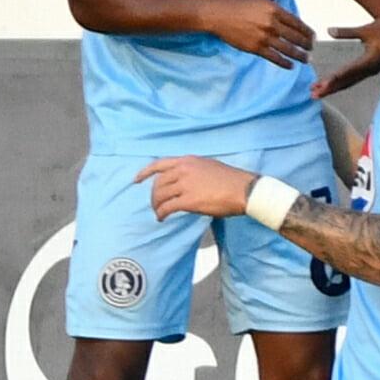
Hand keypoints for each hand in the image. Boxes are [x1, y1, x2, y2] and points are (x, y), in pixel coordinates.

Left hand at [136, 156, 255, 220]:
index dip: (145, 172)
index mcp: (188, 161)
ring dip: (156, 206)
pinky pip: (167, 207)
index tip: (136, 180)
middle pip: (158, 183)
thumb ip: (193, 170)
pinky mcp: (188, 200)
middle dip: (153, 195)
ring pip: (160, 196)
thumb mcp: (209, 166)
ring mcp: (185, 184)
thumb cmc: (231, 180)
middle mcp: (183, 170)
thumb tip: (184, 181)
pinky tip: (162, 218)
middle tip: (155, 205)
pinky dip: (162, 213)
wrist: (243, 190)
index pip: (160, 164)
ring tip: (158, 213)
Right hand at [200, 0, 313, 68]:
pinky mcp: (256, 48)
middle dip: (306, 44)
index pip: (297, 23)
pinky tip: (291, 66)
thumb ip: (276, 11)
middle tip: (312, 48)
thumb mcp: (261, 1)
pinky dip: (284, 63)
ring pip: (288, 49)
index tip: (313, 37)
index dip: (307, 31)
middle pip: (295, 37)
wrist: (219, 15)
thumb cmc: (238, 5)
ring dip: (300, 55)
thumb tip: (289, 21)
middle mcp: (272, 23)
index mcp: (274, 10)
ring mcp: (264, 37)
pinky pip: (274, 58)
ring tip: (306, 59)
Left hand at [310, 15, 379, 98]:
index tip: (322, 84)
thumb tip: (329, 30)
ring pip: (349, 82)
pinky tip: (329, 85)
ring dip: (332, 88)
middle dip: (330, 88)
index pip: (349, 71)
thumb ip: (347, 32)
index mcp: (370, 60)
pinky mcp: (370, 69)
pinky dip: (340, 83)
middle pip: (346, 81)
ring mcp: (370, 71)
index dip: (335, 78)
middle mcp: (370, 69)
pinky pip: (353, 79)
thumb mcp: (367, 29)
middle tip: (313, 94)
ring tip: (316, 92)